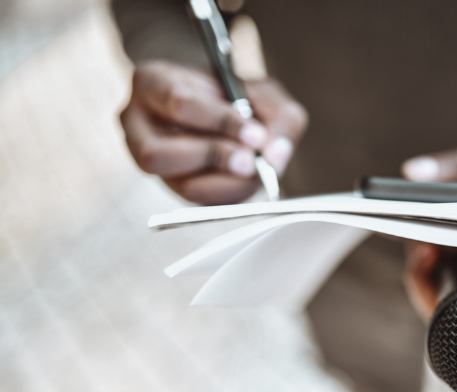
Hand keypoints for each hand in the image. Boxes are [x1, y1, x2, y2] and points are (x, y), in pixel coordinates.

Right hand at [120, 60, 307, 204]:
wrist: (223, 107)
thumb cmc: (236, 94)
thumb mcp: (264, 92)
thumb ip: (279, 116)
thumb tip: (275, 156)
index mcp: (151, 82)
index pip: (178, 102)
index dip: (220, 122)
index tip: (256, 135)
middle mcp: (136, 123)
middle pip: (158, 154)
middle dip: (213, 158)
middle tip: (251, 160)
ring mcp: (148, 160)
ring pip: (177, 184)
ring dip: (223, 182)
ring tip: (253, 169)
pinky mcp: (172, 187)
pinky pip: (198, 202)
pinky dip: (229, 194)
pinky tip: (247, 180)